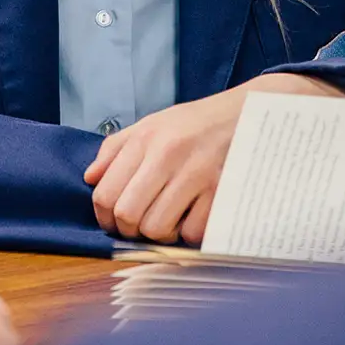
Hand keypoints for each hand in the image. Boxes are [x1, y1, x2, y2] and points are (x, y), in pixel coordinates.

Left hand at [84, 73, 344, 244]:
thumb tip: (91, 179)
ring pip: (157, 228)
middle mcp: (169, 154)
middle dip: (129, 230)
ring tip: (170, 218)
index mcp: (147, 139)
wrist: (253, 111)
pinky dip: (190, 232)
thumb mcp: (154, 123)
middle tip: (141, 224)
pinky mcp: (223, 191)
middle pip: (128, 216)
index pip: (105, 194)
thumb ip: (116, 148)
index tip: (115, 219)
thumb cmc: (199, 122)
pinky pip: (192, 233)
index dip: (105, 216)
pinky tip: (196, 215)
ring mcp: (198, 174)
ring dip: (160, 233)